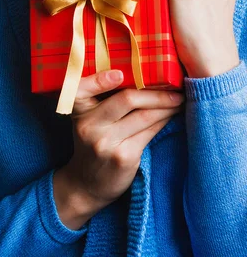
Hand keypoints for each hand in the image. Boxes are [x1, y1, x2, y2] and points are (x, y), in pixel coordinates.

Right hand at [53, 70, 183, 227]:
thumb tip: (142, 74)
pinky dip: (163, 121)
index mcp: (78, 107)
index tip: (119, 73)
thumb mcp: (87, 117)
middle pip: (127, 99)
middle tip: (174, 87)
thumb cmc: (91, 141)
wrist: (85, 184)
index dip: (100, 80)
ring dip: (166, 106)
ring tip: (178, 99)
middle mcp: (89, 124)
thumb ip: (102, 96)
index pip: (84, 88)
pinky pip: (149, 132)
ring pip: (143, 116)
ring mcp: (106, 142)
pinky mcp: (123, 157)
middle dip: (155, 92)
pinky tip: (172, 115)